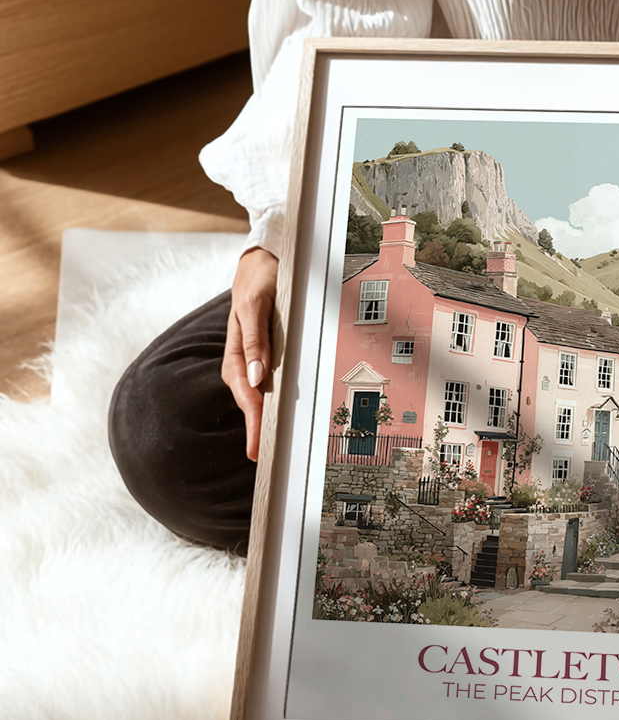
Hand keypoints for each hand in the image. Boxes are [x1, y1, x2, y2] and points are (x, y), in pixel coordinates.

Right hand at [222, 248, 278, 460]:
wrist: (263, 260)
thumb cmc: (259, 278)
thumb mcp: (256, 303)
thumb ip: (255, 338)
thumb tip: (256, 377)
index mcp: (238, 350)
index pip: (246, 394)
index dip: (252, 422)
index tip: (256, 448)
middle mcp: (245, 359)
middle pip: (251, 401)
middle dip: (257, 430)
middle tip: (265, 460)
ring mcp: (255, 358)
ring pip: (258, 395)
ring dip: (264, 420)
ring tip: (271, 448)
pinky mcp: (266, 355)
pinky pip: (269, 384)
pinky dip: (273, 402)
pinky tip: (280, 417)